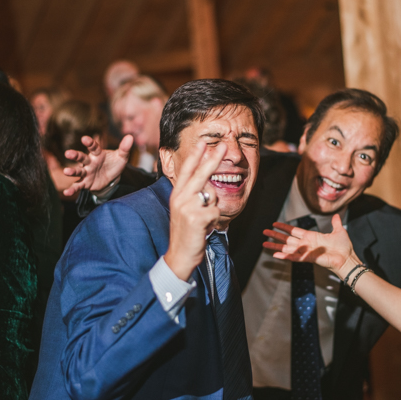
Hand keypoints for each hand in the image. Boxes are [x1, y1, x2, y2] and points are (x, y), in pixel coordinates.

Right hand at [62, 135, 132, 196]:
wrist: (110, 179)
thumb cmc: (113, 164)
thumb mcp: (121, 157)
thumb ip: (124, 148)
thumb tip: (130, 137)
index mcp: (97, 154)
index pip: (93, 147)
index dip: (89, 143)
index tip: (85, 139)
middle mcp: (89, 162)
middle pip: (81, 158)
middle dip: (75, 155)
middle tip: (68, 153)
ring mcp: (86, 173)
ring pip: (78, 171)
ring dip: (72, 172)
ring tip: (66, 171)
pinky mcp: (85, 183)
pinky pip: (78, 186)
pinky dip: (72, 189)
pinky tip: (66, 192)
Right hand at [163, 142, 226, 280]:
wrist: (179, 255)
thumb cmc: (186, 233)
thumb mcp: (185, 211)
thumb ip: (193, 196)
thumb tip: (208, 184)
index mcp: (177, 194)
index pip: (186, 171)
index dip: (195, 157)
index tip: (203, 143)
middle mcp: (180, 198)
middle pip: (200, 174)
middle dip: (213, 159)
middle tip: (223, 147)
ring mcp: (187, 207)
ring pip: (212, 196)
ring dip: (213, 209)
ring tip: (204, 221)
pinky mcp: (195, 218)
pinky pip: (215, 211)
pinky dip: (214, 221)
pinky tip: (205, 228)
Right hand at [263, 214, 358, 275]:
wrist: (347, 258)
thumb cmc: (344, 247)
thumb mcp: (339, 231)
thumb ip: (335, 223)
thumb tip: (336, 216)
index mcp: (311, 237)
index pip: (294, 231)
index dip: (284, 227)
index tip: (274, 224)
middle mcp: (306, 244)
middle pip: (287, 238)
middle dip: (275, 235)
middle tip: (264, 232)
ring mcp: (306, 251)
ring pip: (287, 247)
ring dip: (275, 245)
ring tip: (264, 243)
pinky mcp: (308, 258)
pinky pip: (294, 257)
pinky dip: (284, 256)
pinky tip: (275, 254)